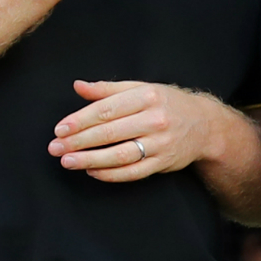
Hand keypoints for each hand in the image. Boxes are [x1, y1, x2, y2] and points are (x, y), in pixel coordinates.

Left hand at [48, 80, 224, 180]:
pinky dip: (110, 174)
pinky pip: (133, 172)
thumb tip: (78, 86)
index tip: (59, 129)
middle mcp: (156, 119)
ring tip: (68, 161)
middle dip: (78, 141)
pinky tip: (92, 171)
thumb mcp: (142, 88)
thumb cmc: (168, 104)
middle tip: (55, 148)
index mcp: (148, 96)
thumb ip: (108, 89)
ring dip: (90, 160)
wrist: (205, 125)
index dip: (80, 120)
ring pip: (120, 155)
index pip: (107, 109)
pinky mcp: (163, 162)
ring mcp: (161, 143)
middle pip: (110, 133)